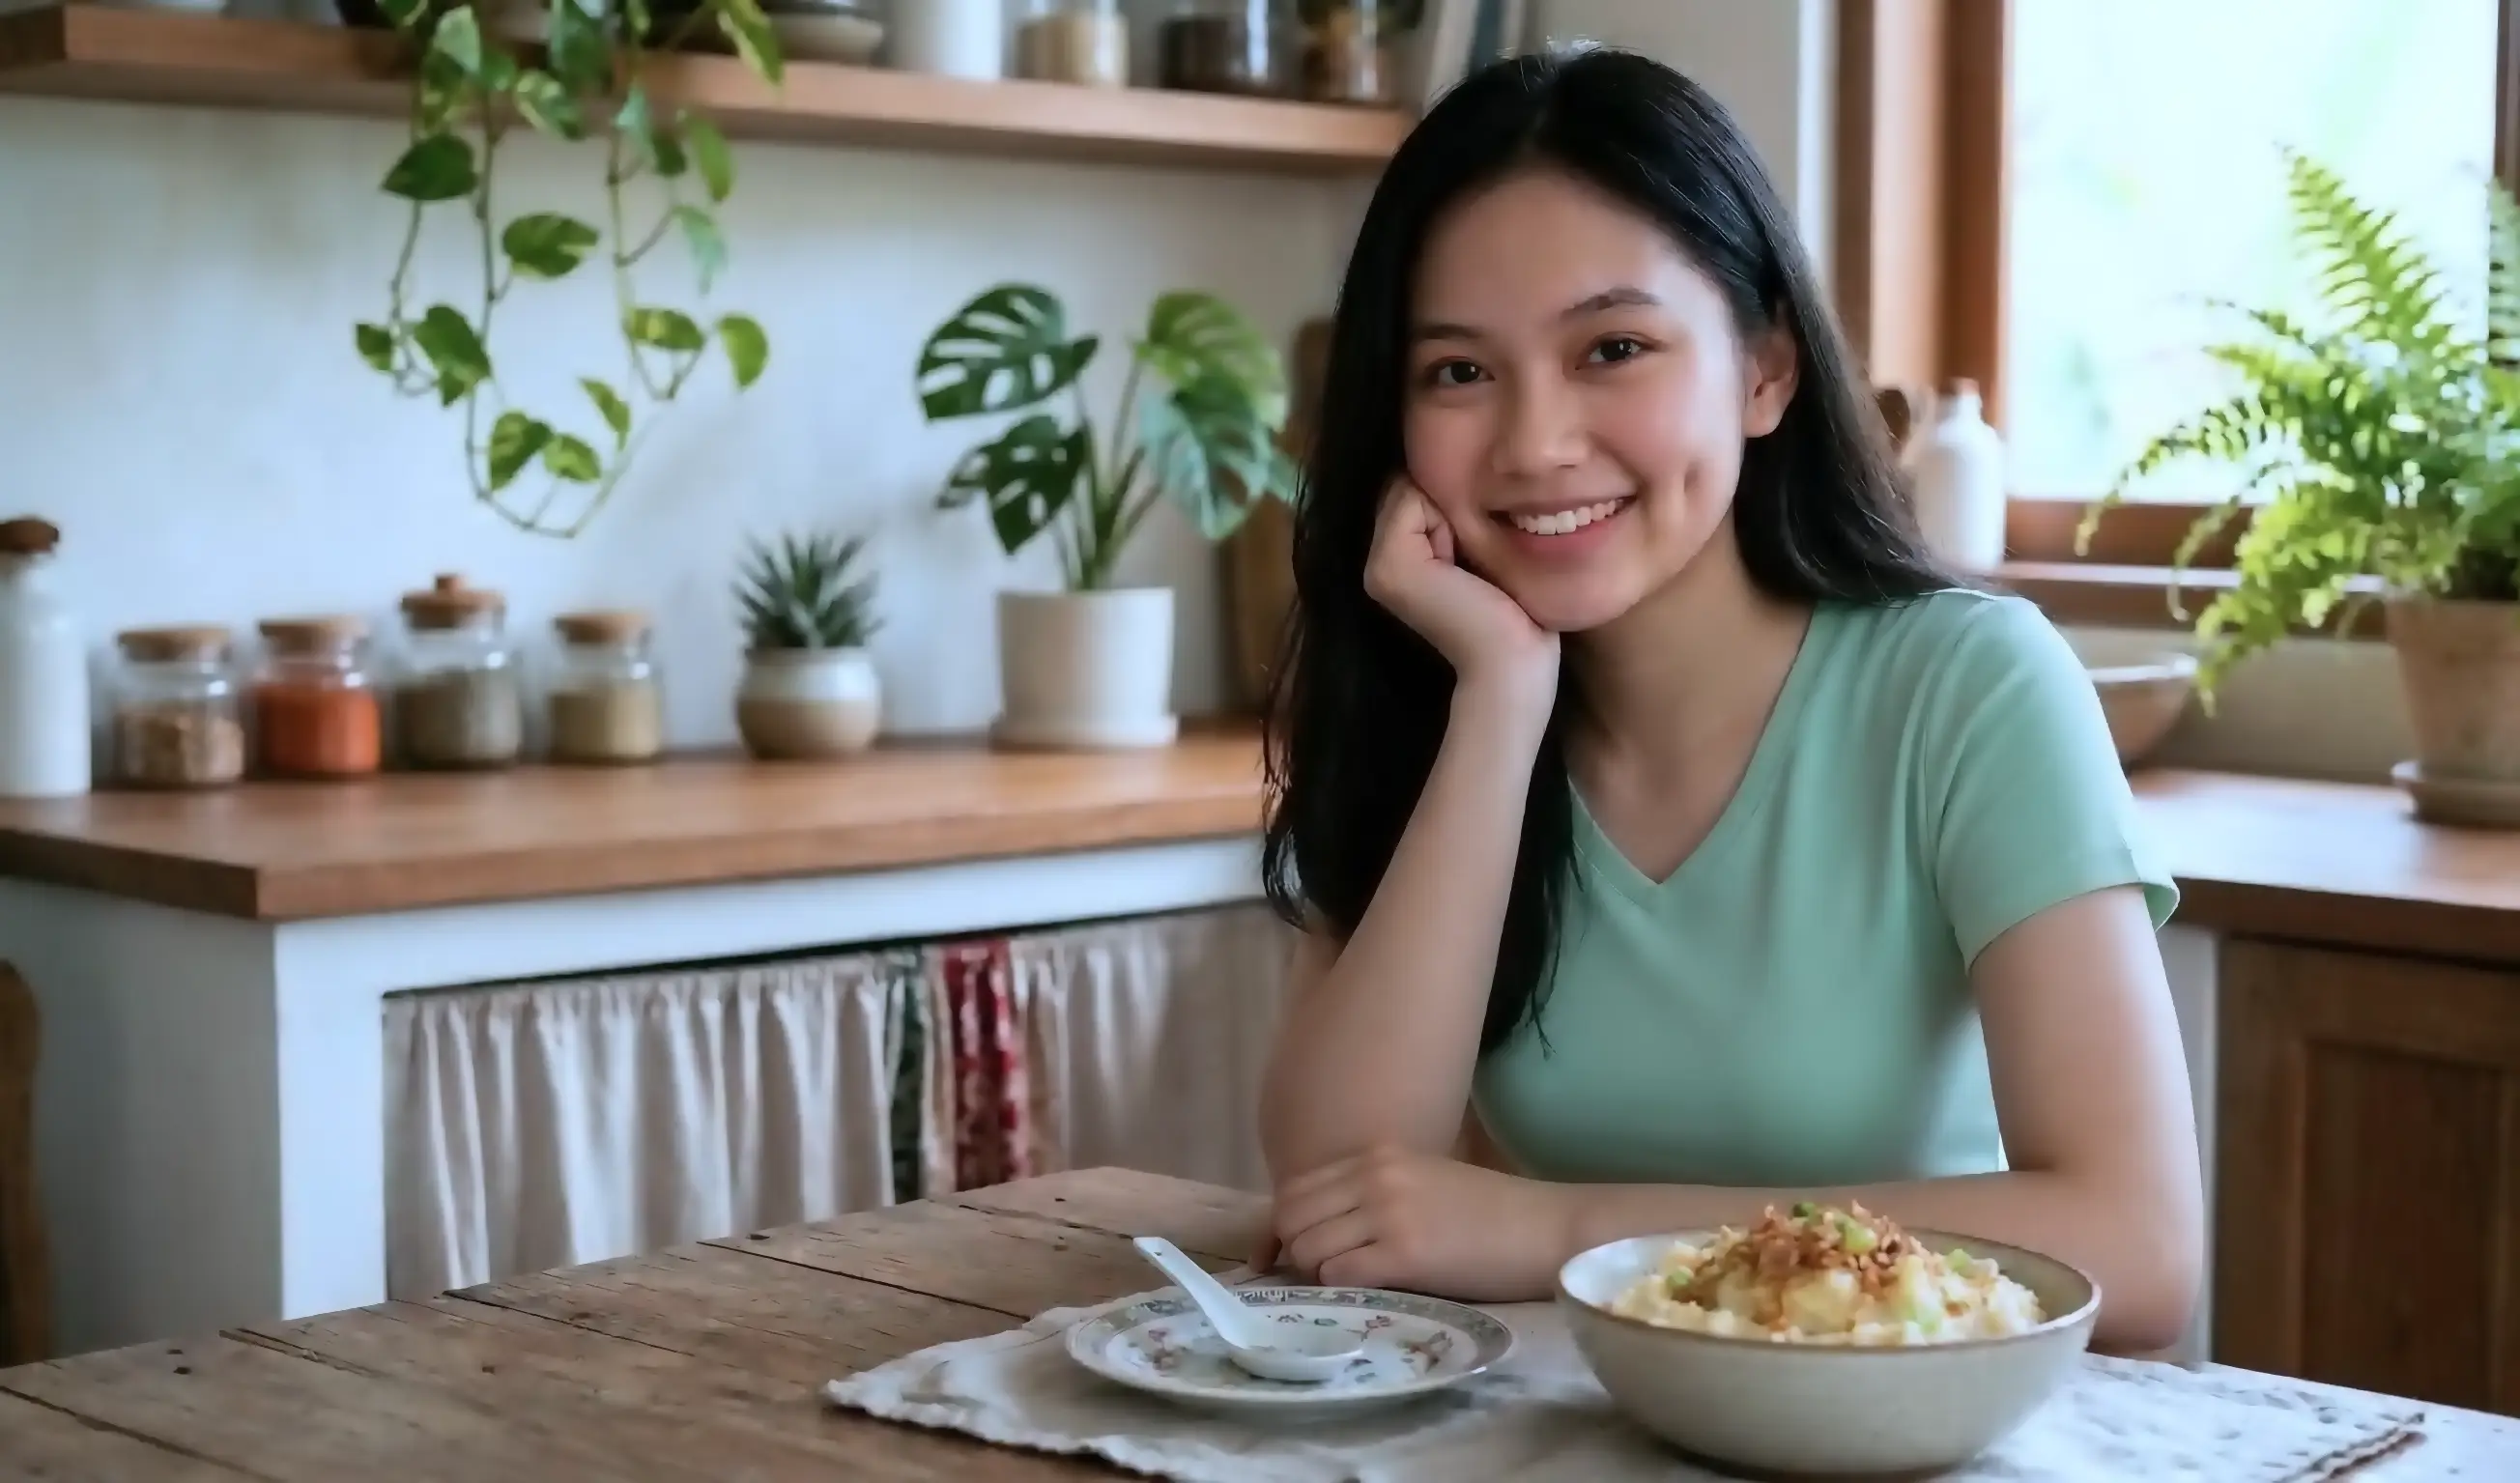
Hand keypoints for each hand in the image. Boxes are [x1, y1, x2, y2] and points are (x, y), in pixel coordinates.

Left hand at [1267, 1146, 1577, 1303]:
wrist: (1546, 1230)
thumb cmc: (1491, 1214)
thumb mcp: (1423, 1181)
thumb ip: (1372, 1192)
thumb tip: (1320, 1227)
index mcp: (1378, 1155)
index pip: (1297, 1187)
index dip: (1286, 1225)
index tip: (1293, 1252)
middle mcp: (1376, 1177)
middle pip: (1292, 1216)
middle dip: (1294, 1250)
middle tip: (1319, 1274)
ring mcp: (1389, 1213)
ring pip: (1308, 1247)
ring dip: (1316, 1273)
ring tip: (1347, 1284)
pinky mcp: (1405, 1254)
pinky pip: (1338, 1274)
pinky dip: (1339, 1289)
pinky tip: (1368, 1291)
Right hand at [1364, 479, 1558, 706]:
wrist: (1512, 664)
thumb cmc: (1514, 615)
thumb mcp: (1479, 553)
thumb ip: (1452, 522)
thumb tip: (1449, 472)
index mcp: (1397, 561)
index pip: (1412, 491)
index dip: (1450, 506)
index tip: (1475, 554)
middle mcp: (1375, 564)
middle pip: (1410, 486)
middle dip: (1448, 505)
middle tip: (1472, 563)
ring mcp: (1376, 567)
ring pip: (1413, 488)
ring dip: (1451, 513)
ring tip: (1468, 566)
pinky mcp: (1389, 566)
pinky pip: (1415, 500)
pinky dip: (1446, 521)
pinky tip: (1460, 566)